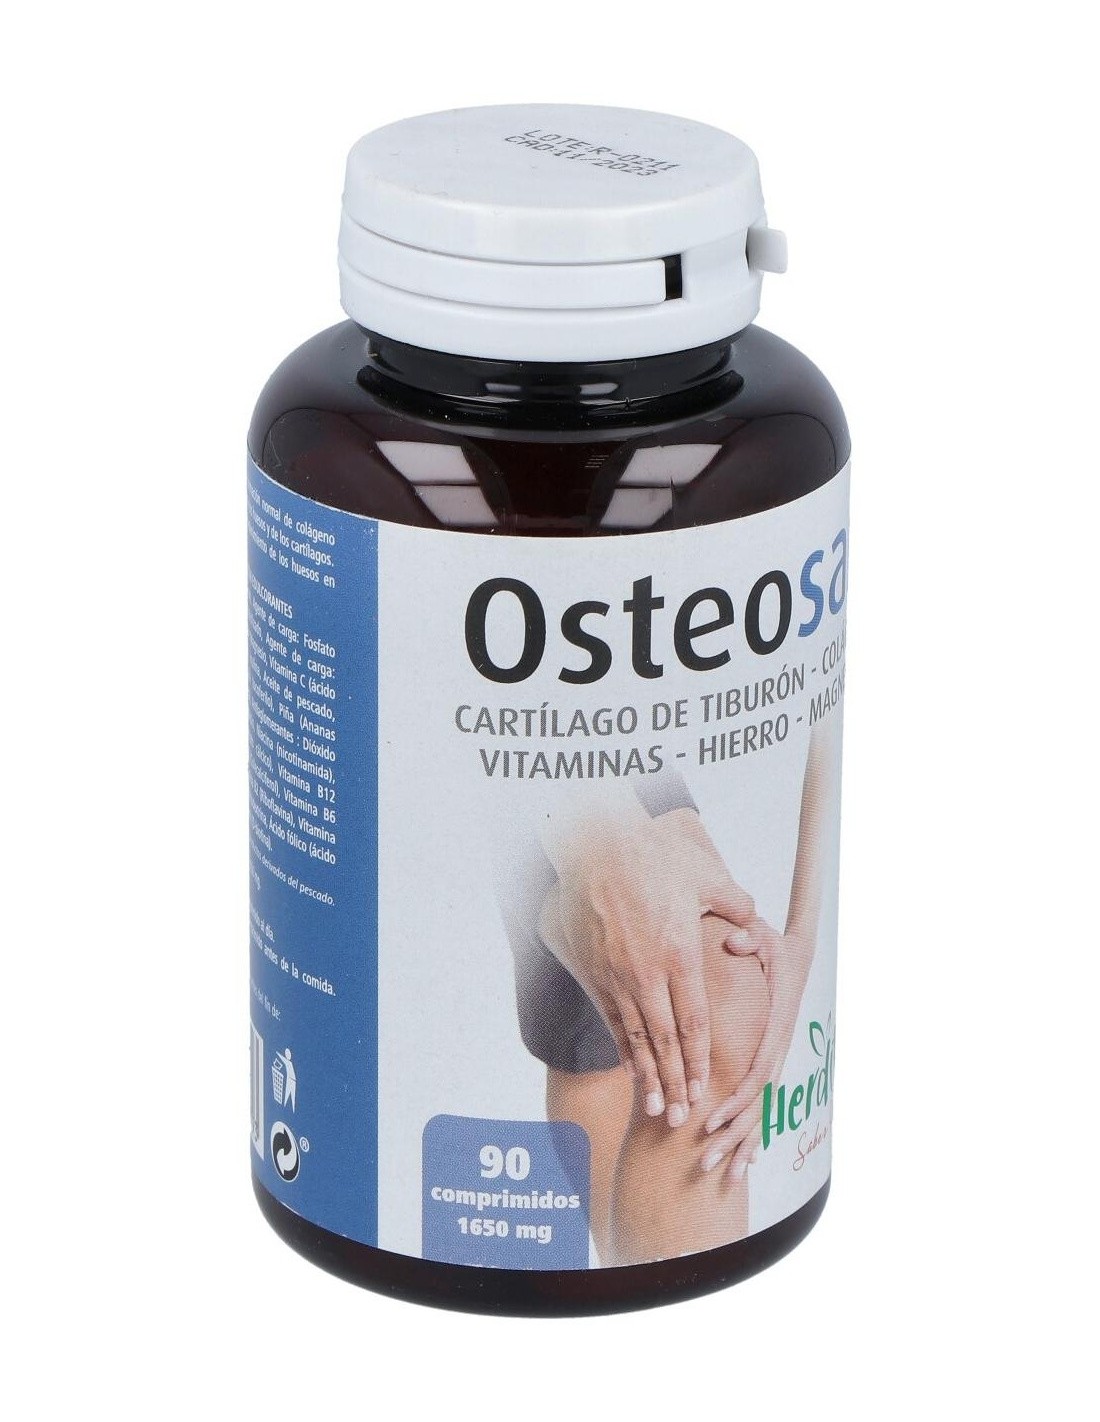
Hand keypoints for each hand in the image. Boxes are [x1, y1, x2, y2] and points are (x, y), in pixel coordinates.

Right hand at [542, 806, 754, 1127]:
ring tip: (658, 1108)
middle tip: (683, 1118)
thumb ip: (735, 905)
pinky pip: (610, 1018)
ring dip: (648, 1076)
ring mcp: (616, 975)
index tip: (705, 1087)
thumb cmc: (654, 855)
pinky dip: (622, 1048)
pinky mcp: (593, 970)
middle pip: (665, 1041)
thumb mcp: (705, 876)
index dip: (699, 1059)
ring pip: (635, 1037)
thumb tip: (751, 923)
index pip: (694, 1021)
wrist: (594, 845)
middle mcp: (647, 973)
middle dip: (676, 1082)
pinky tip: (632, 1070)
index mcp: (679, 953)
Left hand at [700, 917, 813, 1180]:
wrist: (796, 954)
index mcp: (775, 1028)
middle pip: (756, 1104)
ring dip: (740, 1145)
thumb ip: (749, 938)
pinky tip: (744, 1165)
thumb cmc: (774, 946)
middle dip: (732, 1136)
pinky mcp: (769, 1062)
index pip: (757, 1072)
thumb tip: (736, 942)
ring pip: (760, 1111)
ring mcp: (776, 1060)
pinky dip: (753, 1135)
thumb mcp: (763, 936)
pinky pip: (761, 1105)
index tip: (710, 1120)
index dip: (735, 1100)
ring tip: (721, 1177)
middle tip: (705, 1161)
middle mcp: (778, 1051)